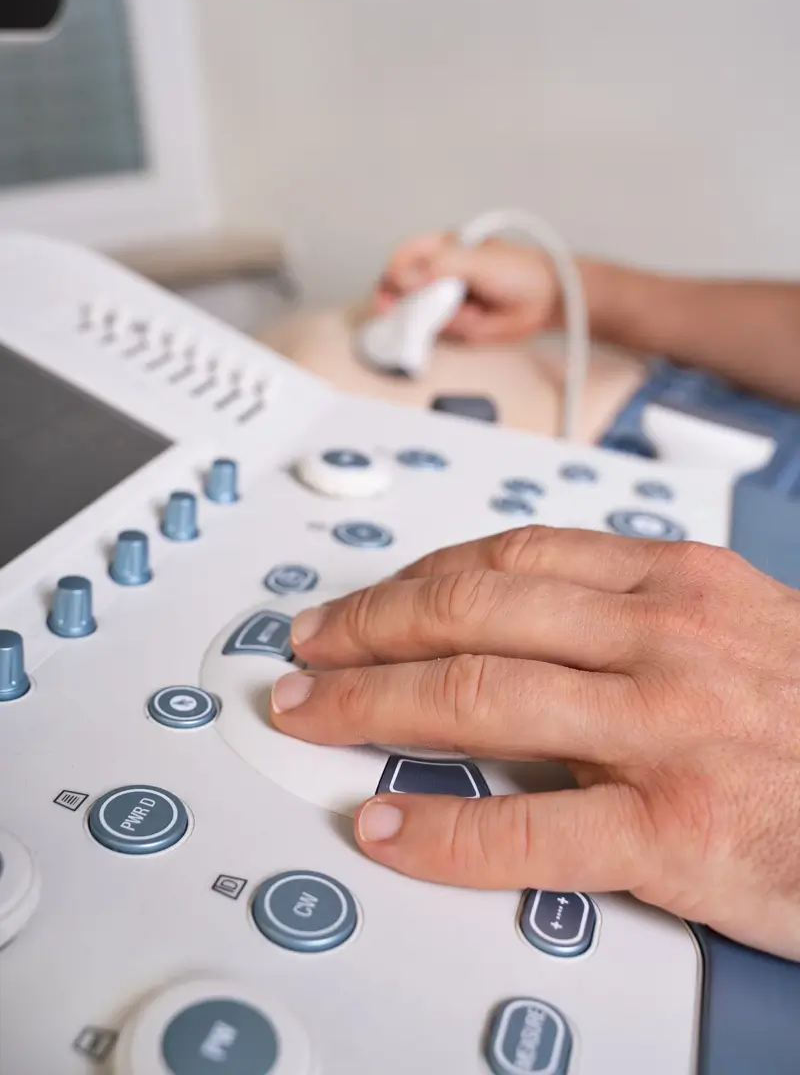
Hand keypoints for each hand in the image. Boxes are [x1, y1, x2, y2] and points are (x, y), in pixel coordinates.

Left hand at [272, 526, 799, 959]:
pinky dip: (441, 832)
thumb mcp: (733, 624)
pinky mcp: (676, 830)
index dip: (413, 579)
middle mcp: (665, 641)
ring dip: (372, 703)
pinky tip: (387, 827)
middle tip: (309, 649)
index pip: (508, 559)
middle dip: (370, 627)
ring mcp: (667, 731)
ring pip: (480, 697)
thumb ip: (630, 611)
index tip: (362, 602)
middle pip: (473, 612)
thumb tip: (518, 616)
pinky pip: (529, 830)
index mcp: (676, 582)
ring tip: (312, 714)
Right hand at [373, 231, 561, 342]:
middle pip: (401, 291)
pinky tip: (474, 319)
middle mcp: (436, 275)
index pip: (401, 260)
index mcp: (438, 249)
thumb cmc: (519, 271)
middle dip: (409, 303)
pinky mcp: (455, 324)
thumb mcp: (476, 259)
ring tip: (471, 309)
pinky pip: (439, 332)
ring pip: (420, 315)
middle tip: (426, 306)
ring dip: (440, 316)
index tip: (395, 289)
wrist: (545, 301)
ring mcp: (444, 301)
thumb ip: (439, 266)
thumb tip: (404, 278)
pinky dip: (452, 329)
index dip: (393, 275)